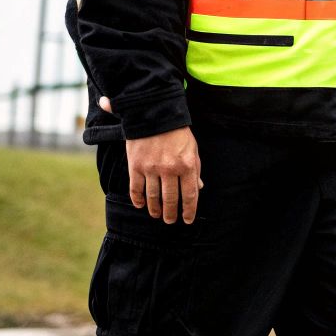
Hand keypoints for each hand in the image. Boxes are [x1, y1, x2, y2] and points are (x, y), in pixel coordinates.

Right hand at [101, 96, 202, 223]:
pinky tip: (141, 205)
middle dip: (171, 213)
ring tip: (157, 215)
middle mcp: (169, 169)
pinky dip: (138, 199)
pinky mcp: (136, 166)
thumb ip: (195, 170)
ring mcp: (151, 168)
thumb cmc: (177, 133)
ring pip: (153, 197)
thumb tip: (199, 188)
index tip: (187, 220)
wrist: (154, 115)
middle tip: (170, 221)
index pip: (190, 195)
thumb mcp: (192, 149)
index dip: (189, 210)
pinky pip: (136, 188)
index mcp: (187, 165)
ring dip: (155, 209)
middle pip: (171, 199)